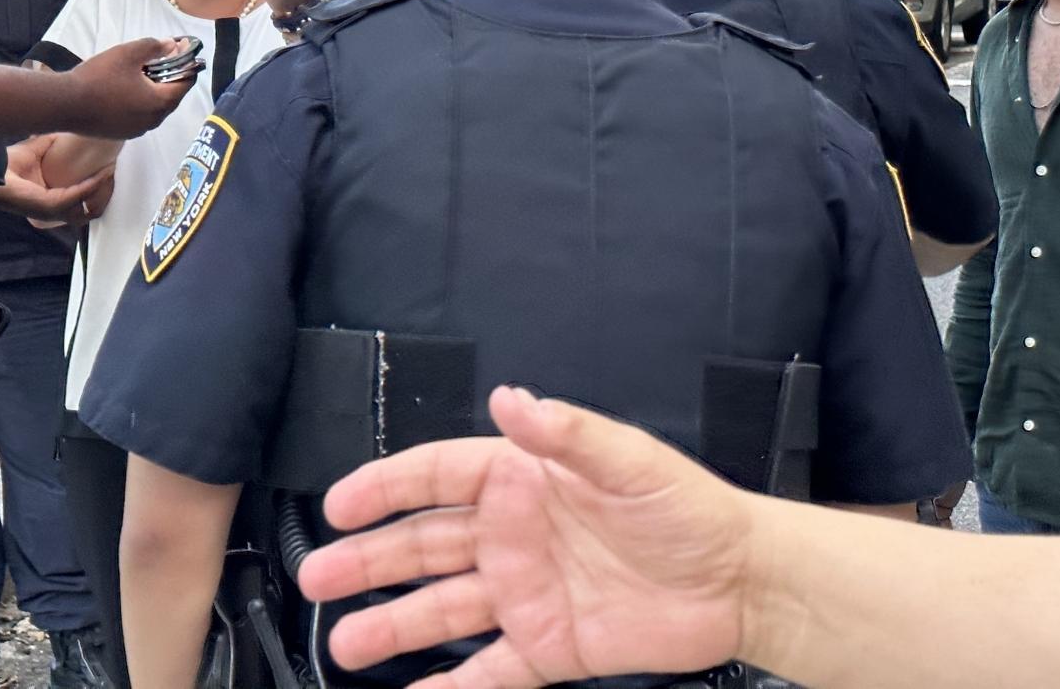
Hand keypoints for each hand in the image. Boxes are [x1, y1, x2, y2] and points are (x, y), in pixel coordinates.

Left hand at [0, 135, 115, 226]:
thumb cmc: (7, 165)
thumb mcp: (37, 149)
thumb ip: (52, 141)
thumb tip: (66, 127)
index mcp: (52, 200)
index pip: (83, 202)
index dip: (99, 189)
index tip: (111, 171)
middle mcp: (54, 211)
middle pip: (91, 211)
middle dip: (107, 194)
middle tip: (115, 174)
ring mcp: (52, 211)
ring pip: (89, 209)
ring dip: (103, 190)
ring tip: (111, 173)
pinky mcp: (48, 207)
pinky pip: (76, 198)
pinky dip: (90, 186)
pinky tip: (100, 174)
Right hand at [61, 38, 199, 139]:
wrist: (66, 104)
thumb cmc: (99, 77)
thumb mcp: (128, 53)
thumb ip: (154, 47)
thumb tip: (171, 46)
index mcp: (159, 103)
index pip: (185, 83)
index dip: (187, 63)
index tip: (182, 47)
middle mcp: (153, 121)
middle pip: (172, 96)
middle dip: (171, 75)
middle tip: (164, 55)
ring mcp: (138, 130)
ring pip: (155, 107)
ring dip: (155, 89)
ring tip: (145, 70)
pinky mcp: (123, 133)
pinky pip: (141, 114)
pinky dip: (142, 100)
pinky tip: (129, 87)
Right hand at [299, 386, 749, 687]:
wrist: (741, 581)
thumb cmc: (689, 508)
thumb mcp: (629, 459)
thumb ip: (565, 433)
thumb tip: (512, 399)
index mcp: (521, 481)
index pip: (434, 478)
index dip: (383, 489)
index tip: (340, 504)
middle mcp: (511, 536)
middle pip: (421, 547)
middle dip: (366, 561)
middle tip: (318, 577)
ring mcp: (524, 593)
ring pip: (441, 610)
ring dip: (391, 625)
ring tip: (345, 643)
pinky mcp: (549, 646)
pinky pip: (489, 669)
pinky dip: (451, 684)